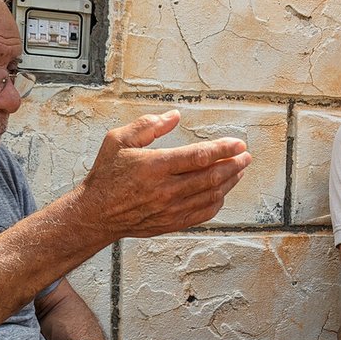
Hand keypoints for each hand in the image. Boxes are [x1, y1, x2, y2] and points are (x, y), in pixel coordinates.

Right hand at [75, 111, 251, 238]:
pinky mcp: (171, 222)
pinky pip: (202, 214)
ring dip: (229, 183)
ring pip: (211, 196)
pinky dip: (217, 203)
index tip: (238, 144)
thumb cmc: (106, 176)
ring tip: (239, 172)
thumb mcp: (119, 141)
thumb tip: (174, 116)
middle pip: (211, 177)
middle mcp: (166, 189)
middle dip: (234, 165)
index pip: (200, 156)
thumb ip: (148, 126)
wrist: (95, 214)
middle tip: (245, 157)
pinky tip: (221, 193)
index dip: (223, 149)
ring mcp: (170, 209)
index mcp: (155, 166)